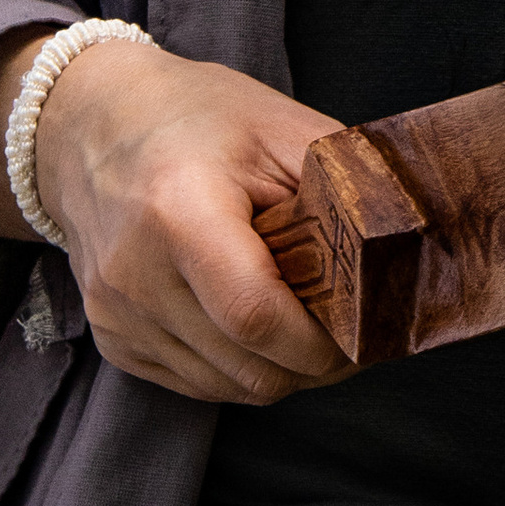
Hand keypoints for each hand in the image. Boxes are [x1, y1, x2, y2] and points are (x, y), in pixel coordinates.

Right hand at [0, 27, 347, 405]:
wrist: (92, 125)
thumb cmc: (197, 118)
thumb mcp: (281, 127)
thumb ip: (346, 185)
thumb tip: (412, 242)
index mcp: (179, 211)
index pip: (256, 316)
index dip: (323, 342)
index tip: (367, 331)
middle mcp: (134, 275)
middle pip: (249, 368)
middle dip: (318, 364)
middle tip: (357, 333)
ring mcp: (115, 314)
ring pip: (228, 388)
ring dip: (283, 370)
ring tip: (314, 324)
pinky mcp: (111, 339)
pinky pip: (197, 384)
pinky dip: (242, 368)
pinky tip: (262, 325)